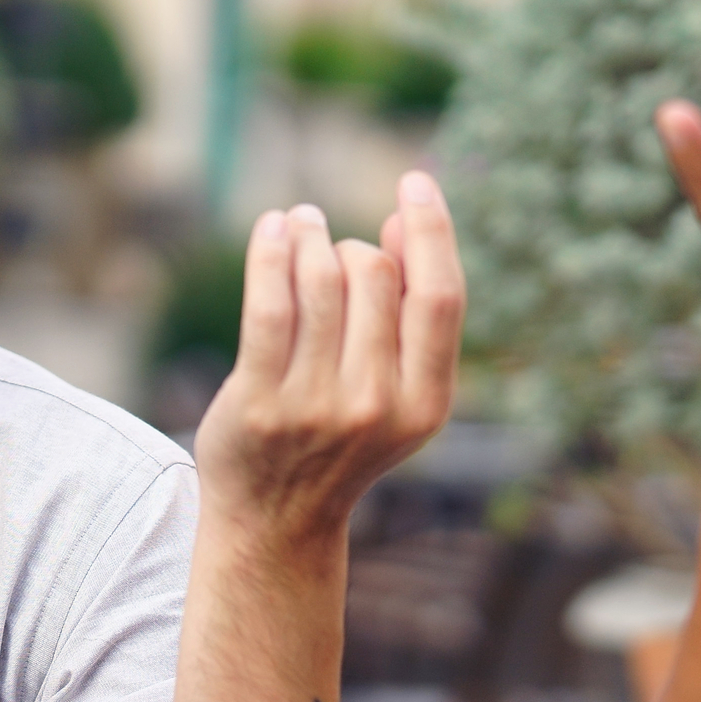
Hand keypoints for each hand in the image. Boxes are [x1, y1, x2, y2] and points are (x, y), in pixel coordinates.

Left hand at [194, 173, 466, 553]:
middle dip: (350, 246)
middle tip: (327, 249)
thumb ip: (407, 318)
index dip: (432, 230)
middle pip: (374, 274)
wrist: (275, 520)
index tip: (414, 181)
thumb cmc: (338, 438)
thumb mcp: (396, 393)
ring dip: (306, 235)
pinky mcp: (260, 401)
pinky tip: (271, 229)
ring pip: (320, 277)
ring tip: (295, 226)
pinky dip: (270, 251)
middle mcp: (377, 407)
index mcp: (427, 404)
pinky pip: (270, 301)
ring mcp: (316, 407)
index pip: (440, 296)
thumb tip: (403, 222)